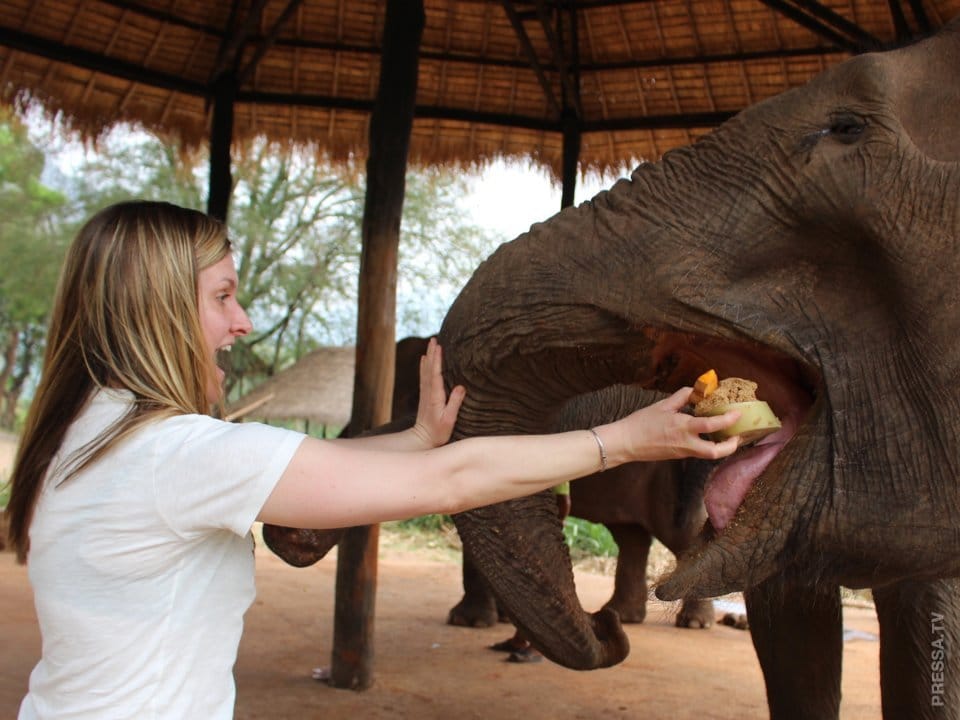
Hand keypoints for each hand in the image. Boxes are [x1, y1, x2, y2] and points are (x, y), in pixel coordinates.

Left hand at [411, 338, 465, 448]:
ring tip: (430, 344)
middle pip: (429, 369)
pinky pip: (423, 376)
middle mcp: (428, 393)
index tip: (438, 347)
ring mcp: (425, 393)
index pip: (435, 374)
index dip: (437, 360)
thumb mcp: (449, 420)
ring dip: (428, 356)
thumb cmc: (438, 432)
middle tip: (433, 338)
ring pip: (425, 371)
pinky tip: (423, 359)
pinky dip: (423, 366)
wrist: (422, 440)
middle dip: (431, 353)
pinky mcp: (424, 396)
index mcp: (435, 397)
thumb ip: (454, 403)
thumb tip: (461, 387)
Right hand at [606, 387, 741, 462]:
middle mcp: (686, 443)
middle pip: (716, 452)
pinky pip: (697, 452)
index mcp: (683, 427)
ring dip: (721, 447)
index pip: (712, 425)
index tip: (737, 413)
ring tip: (727, 436)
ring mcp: (683, 452)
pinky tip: (707, 436)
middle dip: (731, 446)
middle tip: (738, 436)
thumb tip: (696, 390)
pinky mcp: (678, 456)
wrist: (626, 442)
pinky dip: (707, 445)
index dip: (728, 419)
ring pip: (708, 455)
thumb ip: (682, 397)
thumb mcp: (662, 405)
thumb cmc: (641, 423)